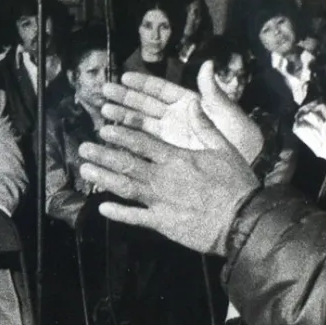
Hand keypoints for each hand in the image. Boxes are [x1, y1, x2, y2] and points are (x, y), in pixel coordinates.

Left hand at [79, 119, 259, 254]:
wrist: (242, 220)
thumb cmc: (236, 184)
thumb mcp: (224, 148)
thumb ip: (204, 126)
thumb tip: (192, 102)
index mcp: (176, 158)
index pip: (142, 142)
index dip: (120, 135)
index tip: (104, 129)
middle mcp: (162, 177)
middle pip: (125, 163)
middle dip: (102, 154)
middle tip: (83, 148)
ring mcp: (159, 201)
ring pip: (124, 187)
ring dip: (103, 177)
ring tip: (85, 170)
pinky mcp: (161, 223)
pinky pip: (134, 217)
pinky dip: (117, 212)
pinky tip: (102, 207)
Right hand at [101, 71, 262, 165]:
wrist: (244, 167)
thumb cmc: (241, 138)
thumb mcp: (228, 113)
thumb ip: (213, 92)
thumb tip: (207, 63)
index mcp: (189, 103)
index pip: (161, 90)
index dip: (142, 83)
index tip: (124, 77)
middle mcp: (175, 117)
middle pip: (145, 104)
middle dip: (125, 96)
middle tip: (104, 89)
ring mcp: (170, 135)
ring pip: (141, 122)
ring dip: (122, 116)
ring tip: (103, 109)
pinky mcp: (167, 152)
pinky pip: (144, 143)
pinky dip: (129, 139)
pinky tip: (113, 136)